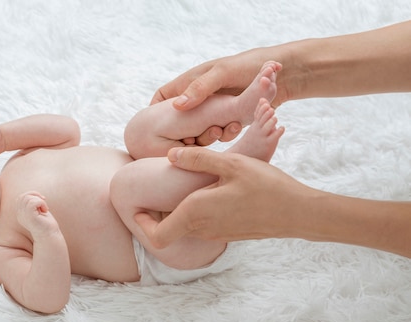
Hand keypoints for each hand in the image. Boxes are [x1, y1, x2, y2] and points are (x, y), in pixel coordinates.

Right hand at [16, 191, 60, 237]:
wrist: (50, 236)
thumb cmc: (46, 224)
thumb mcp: (38, 210)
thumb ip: (33, 203)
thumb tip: (34, 194)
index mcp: (21, 213)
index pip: (20, 198)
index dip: (31, 195)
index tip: (41, 200)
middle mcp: (20, 215)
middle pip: (23, 196)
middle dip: (35, 195)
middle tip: (43, 203)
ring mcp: (24, 217)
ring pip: (27, 198)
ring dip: (39, 200)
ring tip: (44, 209)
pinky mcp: (30, 218)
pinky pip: (33, 202)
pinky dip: (41, 203)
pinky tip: (46, 210)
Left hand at [135, 147, 304, 247]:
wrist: (298, 212)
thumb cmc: (265, 186)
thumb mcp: (231, 164)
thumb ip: (197, 159)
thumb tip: (170, 156)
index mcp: (196, 213)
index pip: (156, 236)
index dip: (141, 225)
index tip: (137, 209)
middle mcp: (202, 228)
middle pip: (167, 233)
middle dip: (154, 217)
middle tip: (151, 195)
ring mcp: (216, 233)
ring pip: (184, 228)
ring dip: (176, 212)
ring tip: (179, 187)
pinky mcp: (228, 232)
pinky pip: (201, 226)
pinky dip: (194, 213)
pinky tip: (205, 191)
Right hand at [150, 50, 288, 144]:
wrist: (284, 72)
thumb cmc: (249, 65)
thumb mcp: (221, 73)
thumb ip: (200, 89)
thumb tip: (177, 106)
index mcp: (190, 82)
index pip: (162, 99)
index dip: (155, 113)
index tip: (157, 130)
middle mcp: (199, 97)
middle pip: (180, 119)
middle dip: (187, 130)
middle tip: (191, 138)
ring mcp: (213, 110)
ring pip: (200, 130)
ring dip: (212, 133)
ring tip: (231, 124)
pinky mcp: (228, 119)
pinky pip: (220, 133)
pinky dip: (227, 133)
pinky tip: (238, 126)